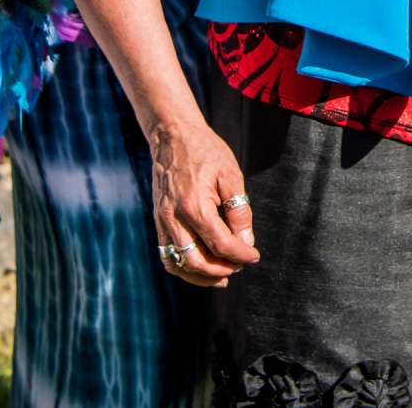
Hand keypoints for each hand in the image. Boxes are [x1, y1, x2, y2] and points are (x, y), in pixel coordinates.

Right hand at [149, 118, 259, 288]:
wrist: (172, 136)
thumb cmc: (205, 152)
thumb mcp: (230, 175)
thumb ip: (239, 210)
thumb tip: (245, 242)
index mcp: (195, 206)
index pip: (220, 244)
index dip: (240, 255)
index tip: (254, 256)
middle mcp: (173, 219)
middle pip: (197, 261)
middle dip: (222, 269)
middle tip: (240, 266)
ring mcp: (162, 222)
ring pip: (179, 264)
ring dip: (201, 275)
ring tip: (223, 275)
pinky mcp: (157, 221)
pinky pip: (167, 255)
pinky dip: (183, 267)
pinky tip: (201, 266)